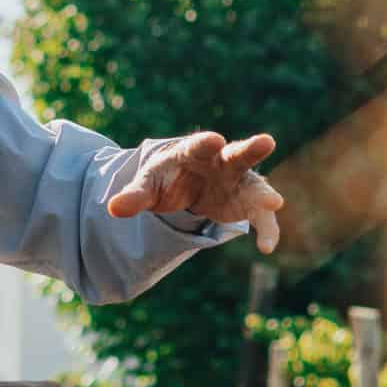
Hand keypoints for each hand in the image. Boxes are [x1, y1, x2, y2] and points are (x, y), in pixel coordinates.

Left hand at [106, 131, 283, 253]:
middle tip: (266, 141)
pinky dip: (265, 229)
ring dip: (264, 193)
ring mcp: (237, 181)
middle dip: (251, 149)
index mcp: (193, 152)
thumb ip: (134, 196)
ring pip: (255, 185)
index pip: (198, 145)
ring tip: (273, 203)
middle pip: (237, 153)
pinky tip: (267, 247)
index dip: (205, 143)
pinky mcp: (246, 202)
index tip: (214, 139)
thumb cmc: (165, 179)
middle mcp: (221, 162)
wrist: (184, 185)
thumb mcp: (147, 186)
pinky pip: (260, 216)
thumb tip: (113, 209)